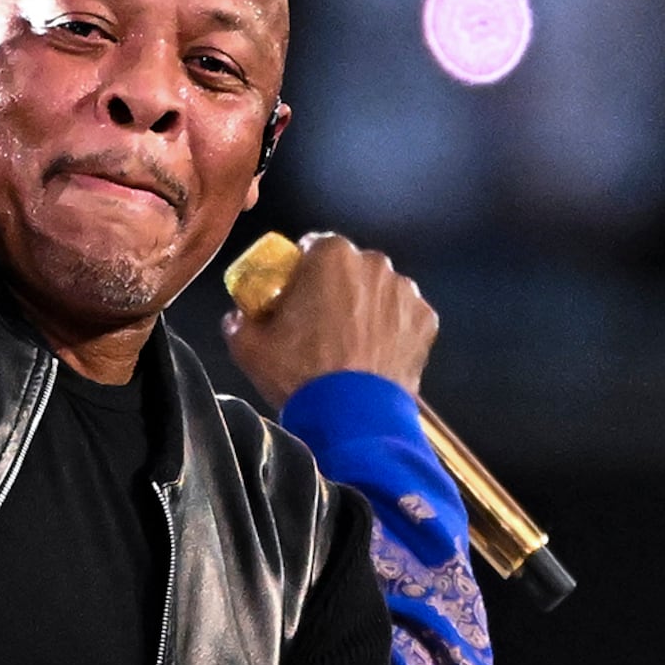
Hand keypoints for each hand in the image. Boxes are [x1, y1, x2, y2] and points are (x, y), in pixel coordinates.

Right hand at [221, 232, 436, 413]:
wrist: (352, 417)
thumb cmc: (301, 375)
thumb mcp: (249, 347)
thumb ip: (239, 321)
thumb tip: (239, 317)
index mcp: (331, 255)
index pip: (312, 248)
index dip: (301, 271)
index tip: (294, 295)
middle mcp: (374, 263)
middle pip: (349, 267)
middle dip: (336, 287)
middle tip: (320, 323)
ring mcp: (405, 292)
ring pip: (379, 291)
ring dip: (366, 307)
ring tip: (349, 344)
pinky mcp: (426, 320)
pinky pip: (404, 317)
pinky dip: (392, 330)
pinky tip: (374, 355)